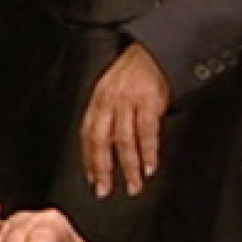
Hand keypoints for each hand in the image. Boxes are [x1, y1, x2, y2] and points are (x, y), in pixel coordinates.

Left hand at [80, 42, 170, 197]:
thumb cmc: (133, 74)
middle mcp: (108, 102)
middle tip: (105, 190)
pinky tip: (149, 166)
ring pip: (124, 140)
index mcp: (97, 101)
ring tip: (133, 185)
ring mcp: (127, 102)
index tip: (91, 179)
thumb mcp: (112, 91)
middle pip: (101, 141)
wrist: (153, 51)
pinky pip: (146, 131)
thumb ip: (109, 116)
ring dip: (128, 166)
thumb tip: (108, 146)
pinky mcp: (148, 102)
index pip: (87, 135)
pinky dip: (148, 151)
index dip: (88, 158)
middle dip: (102, 168)